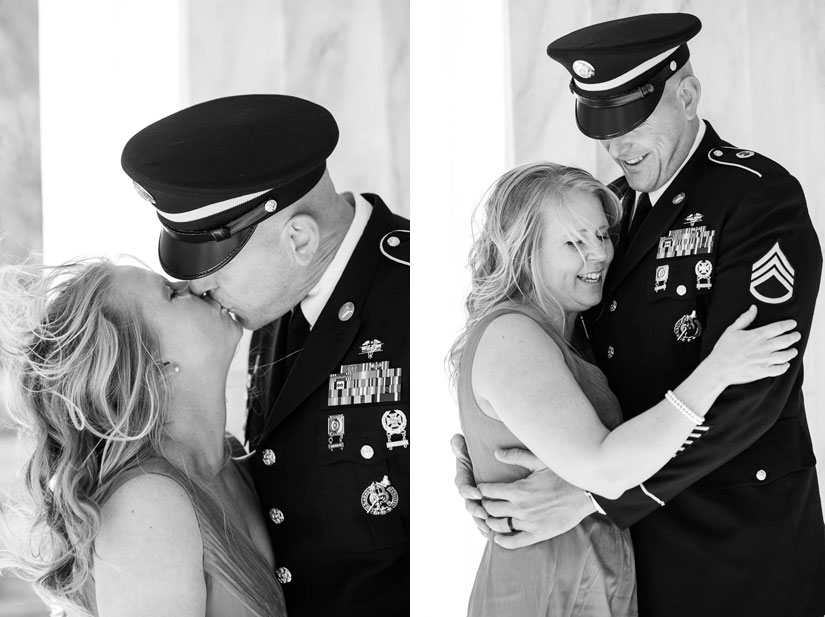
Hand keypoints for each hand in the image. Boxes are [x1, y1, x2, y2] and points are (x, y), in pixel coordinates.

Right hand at [451, 434, 490, 537]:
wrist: (488, 457)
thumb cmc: (477, 452)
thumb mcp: (469, 447)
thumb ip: (461, 445)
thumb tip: (456, 440)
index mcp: (465, 478)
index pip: (463, 487)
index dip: (469, 491)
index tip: (477, 493)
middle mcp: (469, 491)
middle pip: (469, 504)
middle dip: (476, 510)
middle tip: (484, 513)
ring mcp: (476, 500)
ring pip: (476, 514)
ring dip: (481, 522)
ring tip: (488, 528)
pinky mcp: (485, 505)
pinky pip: (482, 519)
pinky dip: (484, 527)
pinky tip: (490, 535)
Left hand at [477, 448, 595, 548]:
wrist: (583, 493)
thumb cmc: (561, 475)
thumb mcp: (539, 461)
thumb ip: (516, 456)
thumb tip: (496, 452)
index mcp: (517, 490)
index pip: (488, 491)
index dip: (482, 490)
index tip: (481, 489)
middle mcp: (520, 508)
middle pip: (490, 509)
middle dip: (484, 505)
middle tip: (484, 503)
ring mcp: (528, 522)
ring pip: (499, 525)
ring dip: (490, 521)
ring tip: (489, 517)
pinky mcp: (538, 534)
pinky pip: (515, 542)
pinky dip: (503, 541)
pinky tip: (498, 538)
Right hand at [708, 305, 799, 386]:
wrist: (718, 369)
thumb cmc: (723, 350)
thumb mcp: (731, 330)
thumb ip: (745, 318)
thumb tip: (753, 308)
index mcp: (756, 336)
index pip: (779, 327)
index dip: (789, 324)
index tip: (792, 324)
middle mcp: (763, 347)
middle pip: (786, 340)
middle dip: (794, 337)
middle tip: (796, 335)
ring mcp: (764, 360)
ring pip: (786, 355)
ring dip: (792, 352)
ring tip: (793, 350)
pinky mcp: (763, 371)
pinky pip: (780, 369)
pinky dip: (785, 366)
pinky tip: (785, 364)